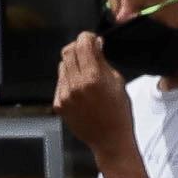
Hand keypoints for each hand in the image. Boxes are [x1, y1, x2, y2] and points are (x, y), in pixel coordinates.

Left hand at [50, 29, 129, 158]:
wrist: (110, 140)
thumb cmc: (119, 112)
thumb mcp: (118, 82)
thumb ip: (103, 61)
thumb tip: (95, 44)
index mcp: (93, 77)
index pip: (81, 43)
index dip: (87, 37)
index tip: (92, 39)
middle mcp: (75, 85)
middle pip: (67, 52)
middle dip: (78, 48)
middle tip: (87, 52)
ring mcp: (64, 95)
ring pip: (62, 66)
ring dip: (72, 64)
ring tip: (84, 74)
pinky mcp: (58, 104)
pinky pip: (59, 83)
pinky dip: (68, 80)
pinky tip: (79, 89)